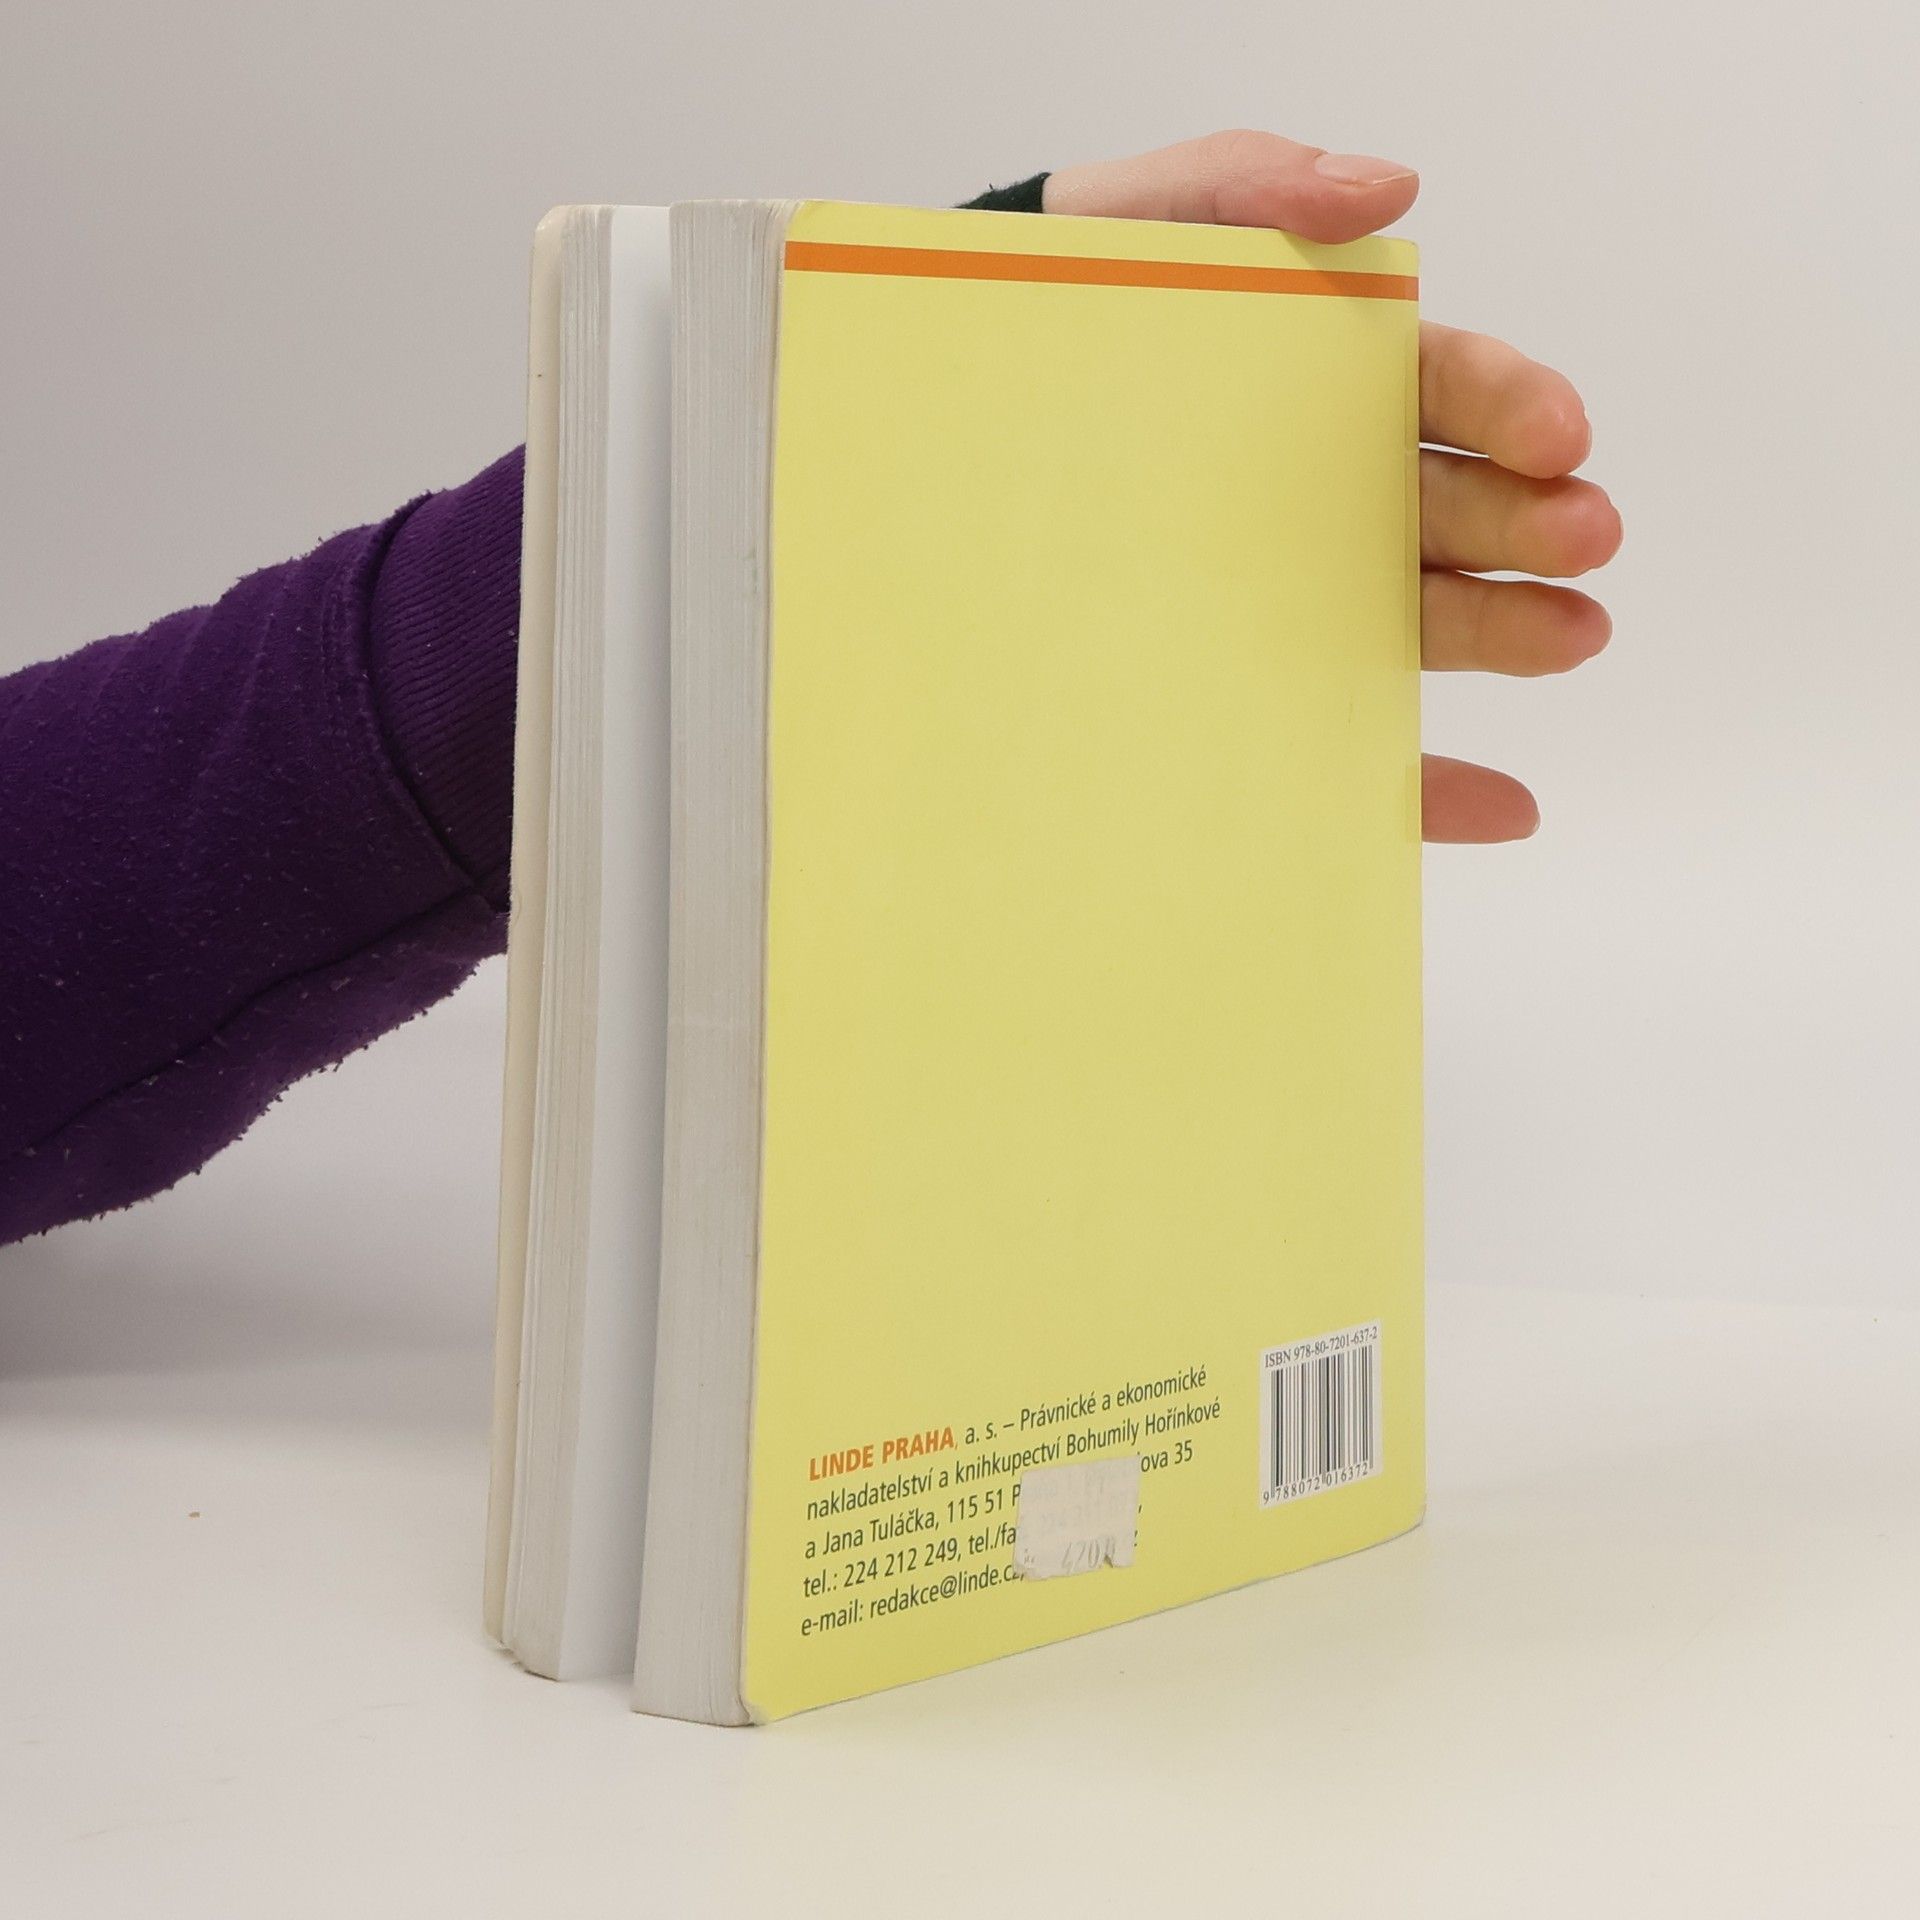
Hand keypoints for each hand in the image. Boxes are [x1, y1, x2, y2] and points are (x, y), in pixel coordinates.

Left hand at [1044, 131, 1620, 842]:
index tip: (1558, 432)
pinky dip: (1427, 782)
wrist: (941, 433)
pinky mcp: (1253, 690)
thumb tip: (1392, 184)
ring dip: (1510, 631)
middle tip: (1585, 534)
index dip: (1510, 404)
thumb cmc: (1050, 315)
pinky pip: (1346, 740)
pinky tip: (1503, 803)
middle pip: (1450, 508)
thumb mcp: (1136, 225)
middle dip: (1532, 519)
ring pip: (1422, 619)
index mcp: (1320, 386)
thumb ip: (1252, 186)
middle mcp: (1324, 497)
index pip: (1440, 390)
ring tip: (1573, 636)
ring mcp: (1293, 598)